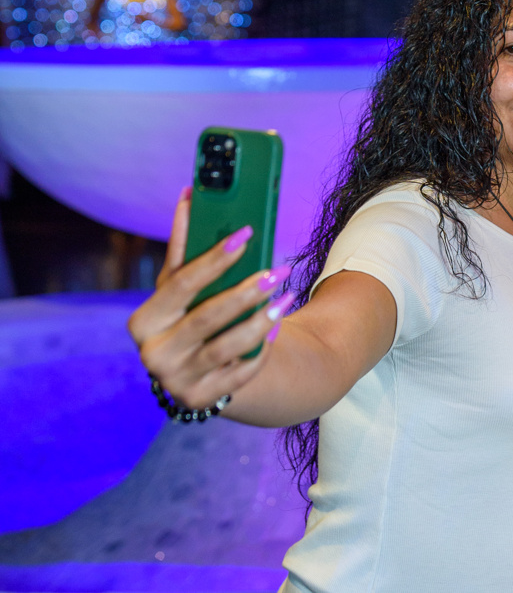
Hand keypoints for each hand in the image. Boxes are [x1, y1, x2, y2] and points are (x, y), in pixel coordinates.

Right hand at [128, 188, 292, 410]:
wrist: (204, 370)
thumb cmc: (195, 315)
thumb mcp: (185, 289)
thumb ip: (185, 248)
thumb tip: (188, 194)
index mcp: (145, 320)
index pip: (181, 283)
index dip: (215, 257)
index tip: (247, 233)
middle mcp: (153, 353)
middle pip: (207, 316)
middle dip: (246, 291)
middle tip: (280, 270)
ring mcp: (176, 381)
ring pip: (227, 346)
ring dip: (261, 319)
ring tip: (286, 297)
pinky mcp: (202, 399)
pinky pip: (240, 371)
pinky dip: (261, 349)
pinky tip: (277, 328)